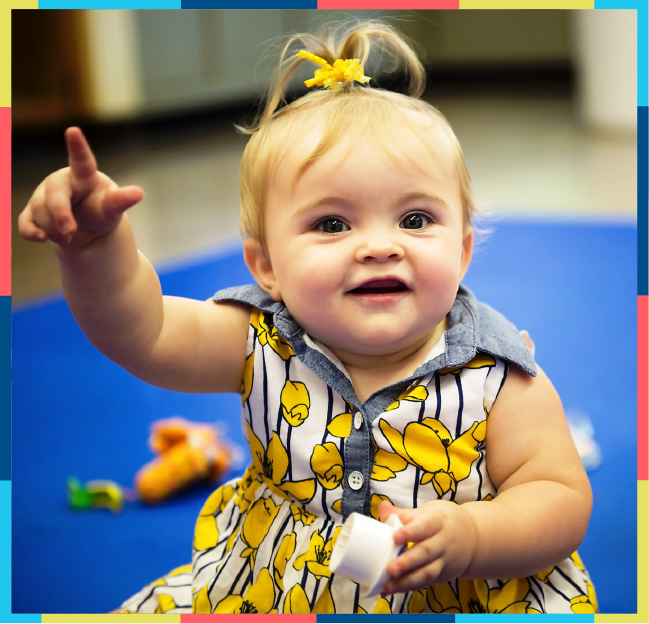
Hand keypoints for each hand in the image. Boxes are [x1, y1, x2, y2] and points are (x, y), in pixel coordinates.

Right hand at [18, 127, 143, 248]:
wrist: (86, 229)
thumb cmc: (101, 210)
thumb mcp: (112, 207)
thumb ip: (121, 200)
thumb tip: (139, 193)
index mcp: (83, 176)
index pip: (82, 160)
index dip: (77, 146)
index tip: (74, 130)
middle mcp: (60, 181)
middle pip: (55, 194)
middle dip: (60, 214)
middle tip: (70, 230)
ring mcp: (43, 195)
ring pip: (40, 211)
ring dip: (54, 229)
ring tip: (70, 237)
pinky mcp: (32, 212)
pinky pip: (25, 221)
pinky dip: (31, 231)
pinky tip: (41, 238)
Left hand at [378, 499, 476, 593]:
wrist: (473, 538)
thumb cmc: (443, 520)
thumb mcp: (428, 511)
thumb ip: (404, 513)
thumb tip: (382, 507)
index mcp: (438, 521)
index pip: (424, 526)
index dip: (410, 532)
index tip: (395, 536)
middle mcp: (443, 542)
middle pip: (425, 552)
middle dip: (407, 562)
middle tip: (390, 569)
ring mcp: (444, 561)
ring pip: (427, 572)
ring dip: (407, 581)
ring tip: (387, 586)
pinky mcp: (442, 575)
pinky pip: (426, 582)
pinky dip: (409, 587)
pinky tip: (393, 589)